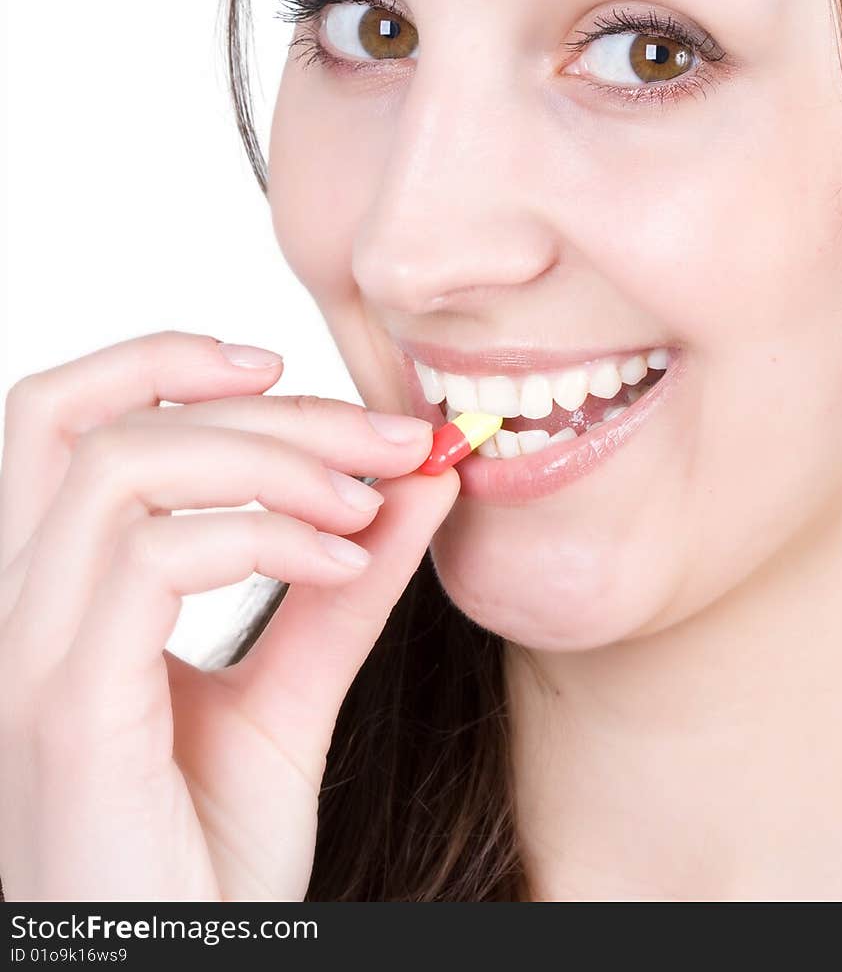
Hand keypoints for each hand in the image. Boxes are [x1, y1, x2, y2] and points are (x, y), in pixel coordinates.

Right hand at [0, 330, 458, 900]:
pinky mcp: (68, 711)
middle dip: (261, 406)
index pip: (62, 419)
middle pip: (97, 422)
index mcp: (56, 598)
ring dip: (270, 459)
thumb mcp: (291, 697)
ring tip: (369, 502)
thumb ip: (342, 584)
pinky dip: (265, 535)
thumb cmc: (208, 864)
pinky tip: (346, 562)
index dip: (162, 359)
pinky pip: (153, 559)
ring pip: (121, 467)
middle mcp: (20, 613)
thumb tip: (419, 477)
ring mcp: (30, 658)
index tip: (287, 365)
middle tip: (387, 436)